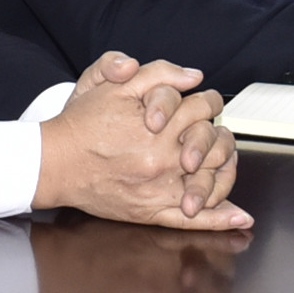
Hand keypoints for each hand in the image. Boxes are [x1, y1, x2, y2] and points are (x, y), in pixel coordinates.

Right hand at [33, 52, 249, 228]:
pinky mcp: (152, 210)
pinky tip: (240, 218)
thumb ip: (155, 73)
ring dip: (225, 170)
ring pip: (213, 177)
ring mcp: (162, 186)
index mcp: (160, 123)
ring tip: (224, 165)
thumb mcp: (112, 84)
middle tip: (208, 133)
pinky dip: (220, 219)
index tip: (202, 104)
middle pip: (214, 141)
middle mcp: (165, 156)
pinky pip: (194, 219)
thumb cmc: (80, 124)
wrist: (53, 163)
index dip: (207, 101)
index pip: (204, 106)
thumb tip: (193, 76)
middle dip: (216, 134)